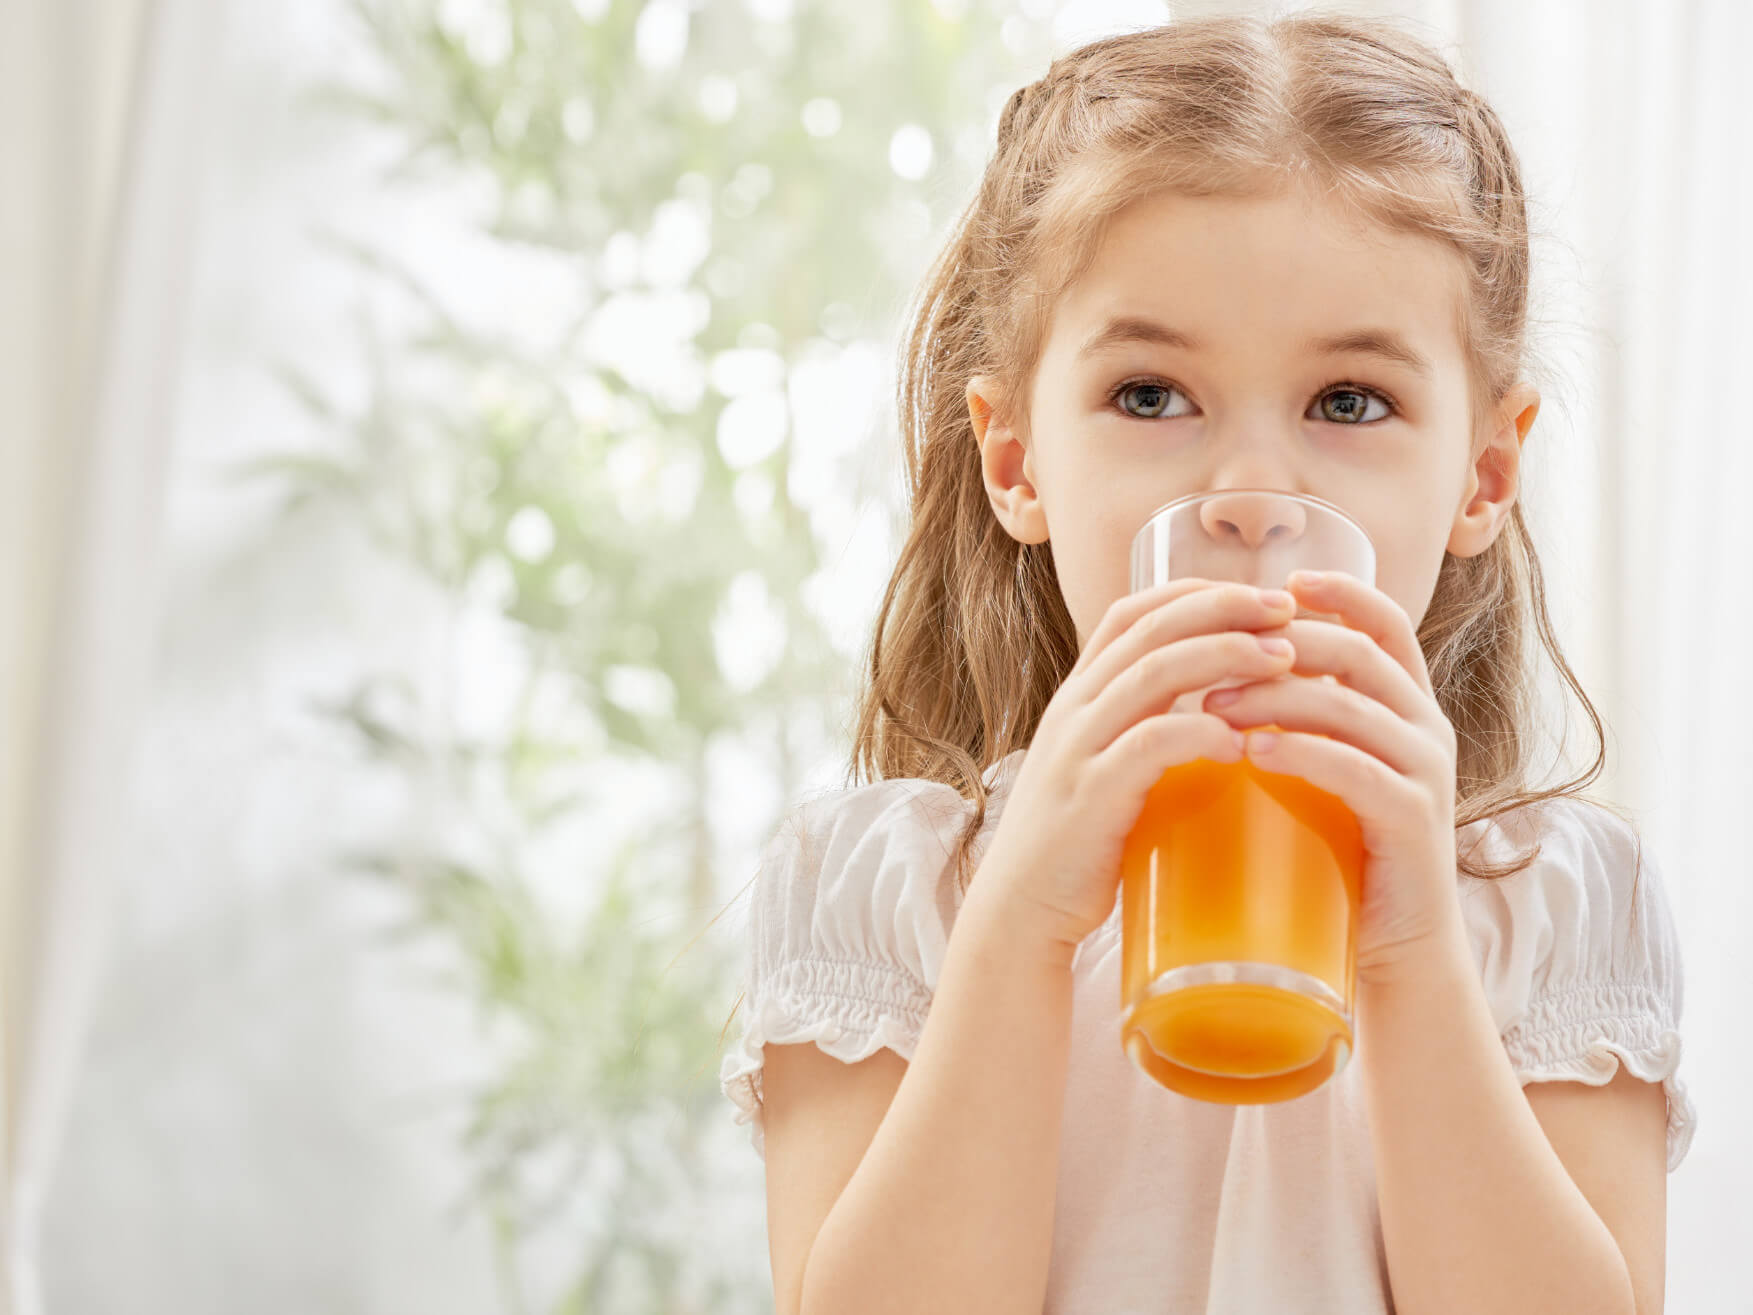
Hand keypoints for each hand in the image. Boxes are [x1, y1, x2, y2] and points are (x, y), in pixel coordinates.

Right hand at [974, 578, 1299, 954]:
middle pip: (1150, 630)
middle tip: (1287, 609)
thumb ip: (1145, 734)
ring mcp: (1078, 750)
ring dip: (1224, 657)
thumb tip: (1226, 715)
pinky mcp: (1090, 798)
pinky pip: (1147, 747)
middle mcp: (1074, 710)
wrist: (1021, 911)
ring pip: (1152, 675)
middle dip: (1223, 609)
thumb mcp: (1105, 768)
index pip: (1133, 613)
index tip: (1259, 594)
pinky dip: (1197, 733)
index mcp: (1080, 696)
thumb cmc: (1080, 843)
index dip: (1195, 592)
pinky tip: (1241, 740)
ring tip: (1283, 659)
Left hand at [1200, 569, 1462, 984]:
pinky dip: (1304, 754)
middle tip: (1210, 656)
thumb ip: (1296, 722)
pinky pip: (1358, 771)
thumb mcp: (1323, 769)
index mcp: (1406, 706)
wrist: (1393, 945)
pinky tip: (1254, 752)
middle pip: (1359, 654)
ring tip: (1212, 704)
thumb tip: (1215, 673)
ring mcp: (1426, 773)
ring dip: (1276, 698)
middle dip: (1281, 645)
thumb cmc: (1342, 852)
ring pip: (1351, 708)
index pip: (1386, 623)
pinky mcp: (1415, 821)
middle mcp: (1425, 728)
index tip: (1284, 579)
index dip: (1341, 592)